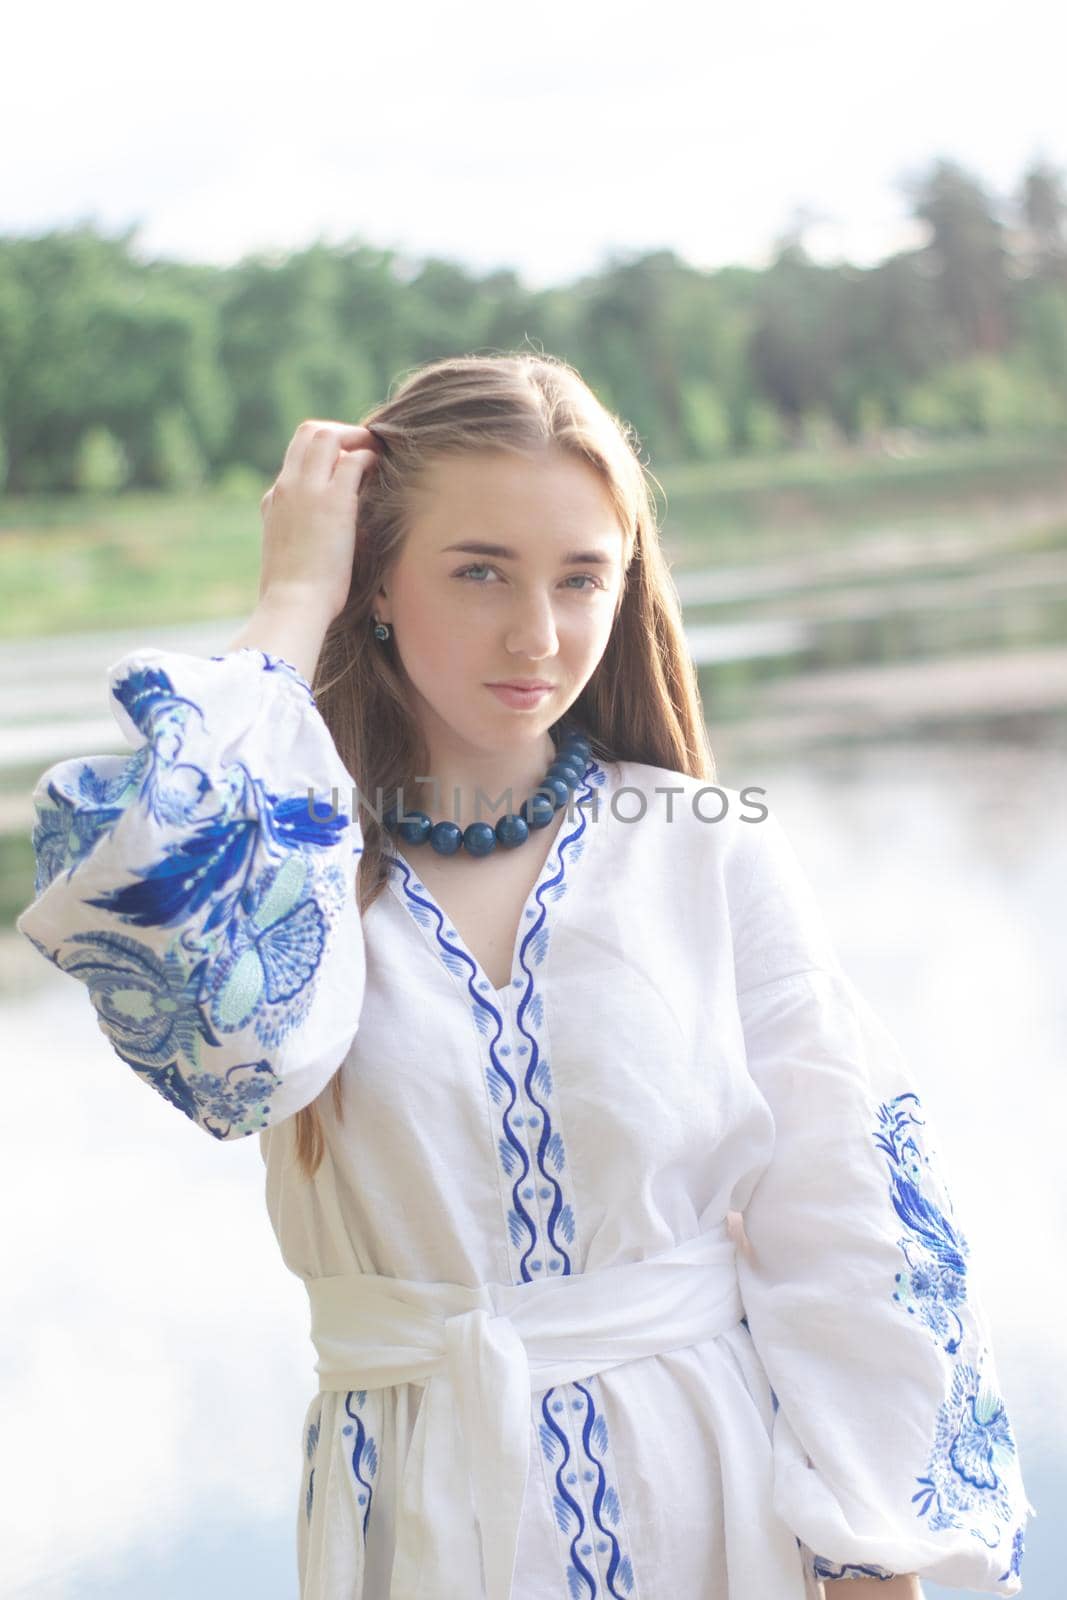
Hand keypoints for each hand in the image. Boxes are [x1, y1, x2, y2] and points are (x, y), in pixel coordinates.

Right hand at [257, 419, 381, 623]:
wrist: (292, 605)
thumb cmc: (295, 594)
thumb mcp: (289, 557)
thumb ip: (302, 535)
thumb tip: (328, 538)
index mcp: (273, 501)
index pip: (296, 457)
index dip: (322, 451)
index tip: (343, 464)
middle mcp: (287, 487)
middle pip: (308, 433)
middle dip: (340, 433)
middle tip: (364, 447)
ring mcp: (308, 490)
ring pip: (327, 435)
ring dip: (356, 438)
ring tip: (376, 453)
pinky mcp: (334, 501)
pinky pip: (354, 460)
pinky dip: (369, 458)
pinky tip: (380, 471)